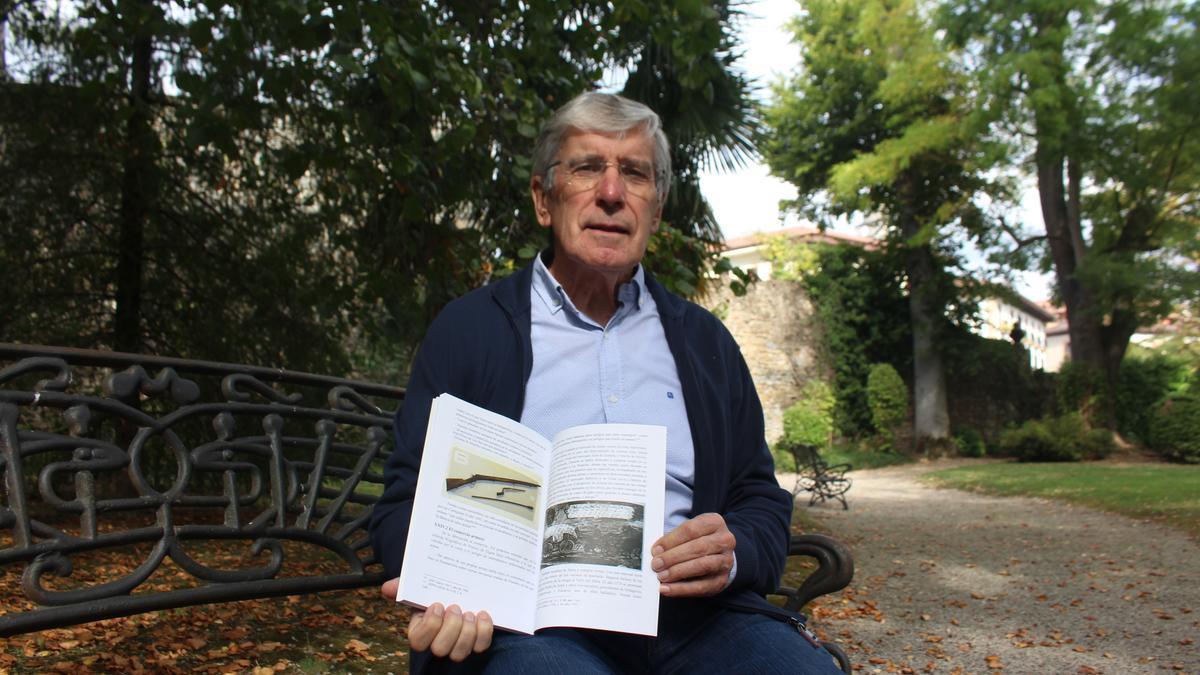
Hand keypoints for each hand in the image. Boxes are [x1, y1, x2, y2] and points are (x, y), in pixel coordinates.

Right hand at [378, 579, 493, 661]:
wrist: (459, 589)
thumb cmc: (435, 591)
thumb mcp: (419, 586)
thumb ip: (403, 585)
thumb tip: (387, 587)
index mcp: (420, 630)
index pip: (418, 641)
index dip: (429, 626)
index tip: (438, 605)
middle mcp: (437, 642)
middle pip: (440, 649)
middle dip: (450, 628)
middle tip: (456, 608)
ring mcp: (457, 645)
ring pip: (459, 653)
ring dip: (466, 632)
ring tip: (470, 612)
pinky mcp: (476, 642)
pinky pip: (480, 646)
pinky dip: (484, 631)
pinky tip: (483, 614)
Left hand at [650, 513, 735, 597]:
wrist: (718, 555)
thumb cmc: (699, 541)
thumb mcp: (689, 533)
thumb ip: (674, 540)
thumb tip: (657, 552)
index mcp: (715, 522)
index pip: (691, 530)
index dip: (671, 540)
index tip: (656, 549)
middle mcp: (724, 541)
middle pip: (697, 547)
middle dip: (673, 557)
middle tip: (656, 564)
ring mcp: (725, 561)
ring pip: (701, 566)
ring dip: (678, 572)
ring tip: (661, 576)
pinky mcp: (721, 580)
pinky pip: (701, 586)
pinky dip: (681, 589)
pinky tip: (667, 589)